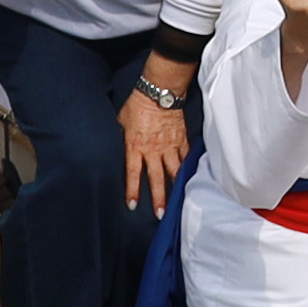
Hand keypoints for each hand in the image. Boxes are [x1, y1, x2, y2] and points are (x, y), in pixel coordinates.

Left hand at [123, 89, 190, 209]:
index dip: (132, 190)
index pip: (133, 173)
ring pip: (174, 171)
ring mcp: (169, 146)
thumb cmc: (137, 105)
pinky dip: (188, 168)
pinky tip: (190, 178)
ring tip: (180, 201)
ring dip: (176, 187)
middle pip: (157, 178)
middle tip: (161, 214)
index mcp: (135, 146)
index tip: (132, 205)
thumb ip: (122, 138)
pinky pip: (186, 157)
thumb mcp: (121, 122)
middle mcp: (153, 150)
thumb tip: (117, 146)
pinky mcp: (181, 139)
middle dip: (159, 198)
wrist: (158, 92)